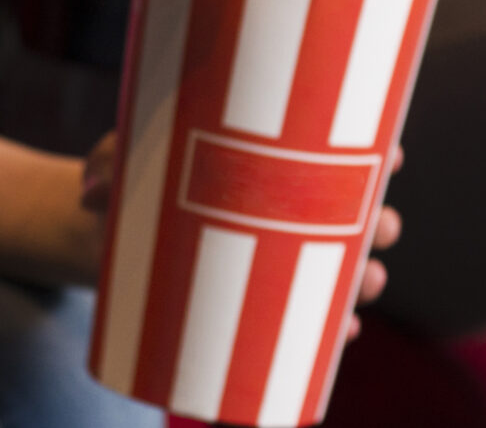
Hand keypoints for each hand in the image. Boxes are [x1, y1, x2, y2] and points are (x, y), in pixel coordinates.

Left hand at [80, 135, 403, 339]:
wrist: (102, 233)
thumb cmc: (124, 178)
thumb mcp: (116, 158)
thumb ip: (105, 164)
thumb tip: (91, 193)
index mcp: (269, 162)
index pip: (335, 152)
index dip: (377, 152)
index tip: (393, 151)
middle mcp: (284, 210)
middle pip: (354, 215)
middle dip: (379, 221)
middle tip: (382, 225)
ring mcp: (273, 259)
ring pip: (341, 270)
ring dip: (366, 280)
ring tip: (369, 282)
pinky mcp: (253, 302)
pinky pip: (305, 321)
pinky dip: (328, 331)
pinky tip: (343, 334)